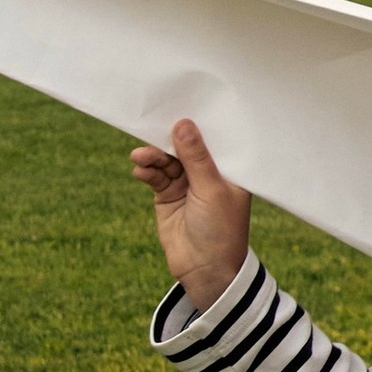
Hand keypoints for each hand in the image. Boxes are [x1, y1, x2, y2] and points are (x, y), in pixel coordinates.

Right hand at [130, 116, 252, 313]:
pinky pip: (155, 176)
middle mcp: (209, 172)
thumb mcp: (210, 189)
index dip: (200, 121)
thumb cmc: (220, 230)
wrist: (205, 271)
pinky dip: (146, 171)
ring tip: (141, 157)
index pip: (216, 137)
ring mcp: (187, 183)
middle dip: (169, 137)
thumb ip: (196, 157)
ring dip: (153, 156)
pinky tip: (140, 170)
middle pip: (186, 145)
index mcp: (230, 168)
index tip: (182, 100)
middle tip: (151, 125)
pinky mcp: (167, 195)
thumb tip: (183, 123)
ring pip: (166, 159)